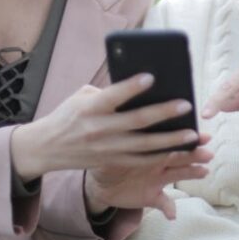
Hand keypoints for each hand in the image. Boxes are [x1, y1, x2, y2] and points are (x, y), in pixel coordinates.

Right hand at [10, 73, 204, 182]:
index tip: (151, 77)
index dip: (131, 87)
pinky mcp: (111, 162)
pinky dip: (160, 156)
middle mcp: (99, 129)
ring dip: (170, 140)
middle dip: (163, 113)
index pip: (113, 96)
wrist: (46, 148)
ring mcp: (106, 149)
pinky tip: (178, 150)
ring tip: (192, 133)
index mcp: (90, 108)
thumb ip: (108, 92)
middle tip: (186, 105)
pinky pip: (140, 160)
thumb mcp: (82, 97)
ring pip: (144, 145)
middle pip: (136, 121)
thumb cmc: (68, 115)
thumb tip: (140, 87)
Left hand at [84, 133, 212, 218]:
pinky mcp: (152, 196)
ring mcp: (157, 179)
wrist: (100, 182)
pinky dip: (169, 209)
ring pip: (178, 175)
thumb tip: (121, 131)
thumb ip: (119, 143)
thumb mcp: (110, 149)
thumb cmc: (108, 159)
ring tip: (204, 171)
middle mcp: (158, 162)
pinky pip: (164, 203)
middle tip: (208, 153)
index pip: (171, 140)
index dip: (186, 138)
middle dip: (195, 154)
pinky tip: (173, 215)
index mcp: (150, 148)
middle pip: (180, 156)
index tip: (202, 136)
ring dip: (192, 173)